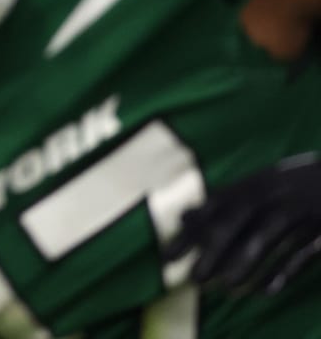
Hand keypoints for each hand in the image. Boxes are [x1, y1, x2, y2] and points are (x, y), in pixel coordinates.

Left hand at [169, 153, 320, 294]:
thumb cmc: (293, 184)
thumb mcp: (259, 185)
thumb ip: (222, 202)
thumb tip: (182, 216)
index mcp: (255, 183)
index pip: (216, 206)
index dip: (192, 232)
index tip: (169, 256)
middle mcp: (273, 193)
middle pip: (236, 220)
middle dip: (213, 249)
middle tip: (194, 278)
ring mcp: (299, 210)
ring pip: (267, 235)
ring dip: (245, 260)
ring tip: (227, 286)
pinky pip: (304, 251)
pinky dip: (286, 270)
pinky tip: (267, 290)